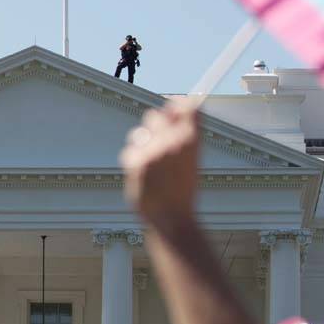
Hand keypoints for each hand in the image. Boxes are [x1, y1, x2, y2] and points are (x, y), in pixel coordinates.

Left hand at [119, 99, 199, 233]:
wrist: (171, 217)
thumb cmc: (183, 190)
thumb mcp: (193, 160)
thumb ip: (186, 133)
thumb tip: (177, 106)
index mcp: (192, 139)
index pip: (185, 106)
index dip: (177, 106)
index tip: (174, 109)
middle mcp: (173, 141)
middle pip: (156, 115)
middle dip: (155, 125)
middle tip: (158, 140)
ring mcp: (153, 150)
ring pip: (139, 133)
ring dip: (142, 143)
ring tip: (152, 162)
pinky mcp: (136, 162)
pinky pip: (130, 150)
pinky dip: (134, 160)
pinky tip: (144, 174)